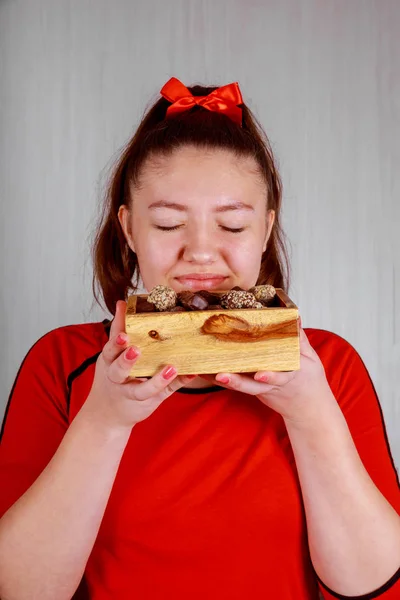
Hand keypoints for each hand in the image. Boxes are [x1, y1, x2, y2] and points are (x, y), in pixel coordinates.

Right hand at [82, 300, 195, 430]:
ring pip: (141, 389)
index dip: (116, 333)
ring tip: (170, 368)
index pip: (110, 345)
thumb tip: (122, 302)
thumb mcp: (112, 355)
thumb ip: (118, 330)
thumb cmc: (114, 377)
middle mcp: (117, 377)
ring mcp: (132, 392)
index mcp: (109, 361)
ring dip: (156, 379)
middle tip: (134, 347)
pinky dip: (175, 384)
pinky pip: (161, 394)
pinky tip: (188, 374)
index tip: (123, 319)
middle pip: (117, 368)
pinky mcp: (148, 401)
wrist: (107, 416)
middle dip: (125, 358)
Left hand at [201, 319, 335, 426]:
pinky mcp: (255, 391)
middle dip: (238, 381)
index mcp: (292, 376)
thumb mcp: (311, 359)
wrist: (307, 409)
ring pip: (243, 387)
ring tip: (211, 374)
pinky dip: (222, 380)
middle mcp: (274, 385)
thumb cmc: (309, 380)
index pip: (282, 375)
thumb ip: (300, 340)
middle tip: (221, 376)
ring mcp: (263, 390)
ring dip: (226, 381)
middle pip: (254, 386)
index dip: (271, 375)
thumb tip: (295, 317)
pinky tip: (206, 373)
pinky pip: (238, 386)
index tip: (260, 374)